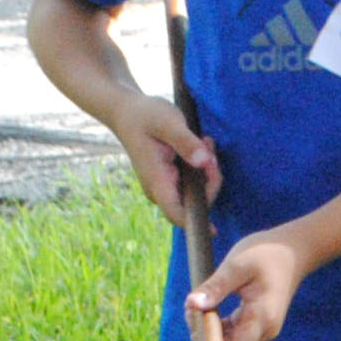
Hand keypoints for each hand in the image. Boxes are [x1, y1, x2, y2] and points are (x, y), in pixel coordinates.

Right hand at [112, 91, 219, 223]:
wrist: (126, 111)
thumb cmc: (144, 115)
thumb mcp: (167, 122)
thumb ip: (185, 141)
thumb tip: (203, 162)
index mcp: (157, 179)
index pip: (176, 214)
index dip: (195, 223)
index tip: (214, 229)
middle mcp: (160, 187)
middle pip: (193, 203)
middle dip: (210, 180)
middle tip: (209, 149)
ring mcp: (164, 183)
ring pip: (195, 191)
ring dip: (207, 170)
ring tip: (203, 142)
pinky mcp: (169, 177)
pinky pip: (192, 181)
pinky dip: (202, 166)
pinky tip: (200, 144)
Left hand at [191, 234, 305, 340]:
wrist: (293, 251)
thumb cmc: (265, 254)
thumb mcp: (236, 266)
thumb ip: (215, 287)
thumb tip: (190, 305)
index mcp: (263, 317)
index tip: (193, 318)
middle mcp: (266, 330)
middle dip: (207, 336)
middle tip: (192, 310)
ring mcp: (264, 330)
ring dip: (212, 331)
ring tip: (199, 305)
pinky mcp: (260, 326)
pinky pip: (236, 336)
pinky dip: (220, 326)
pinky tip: (210, 307)